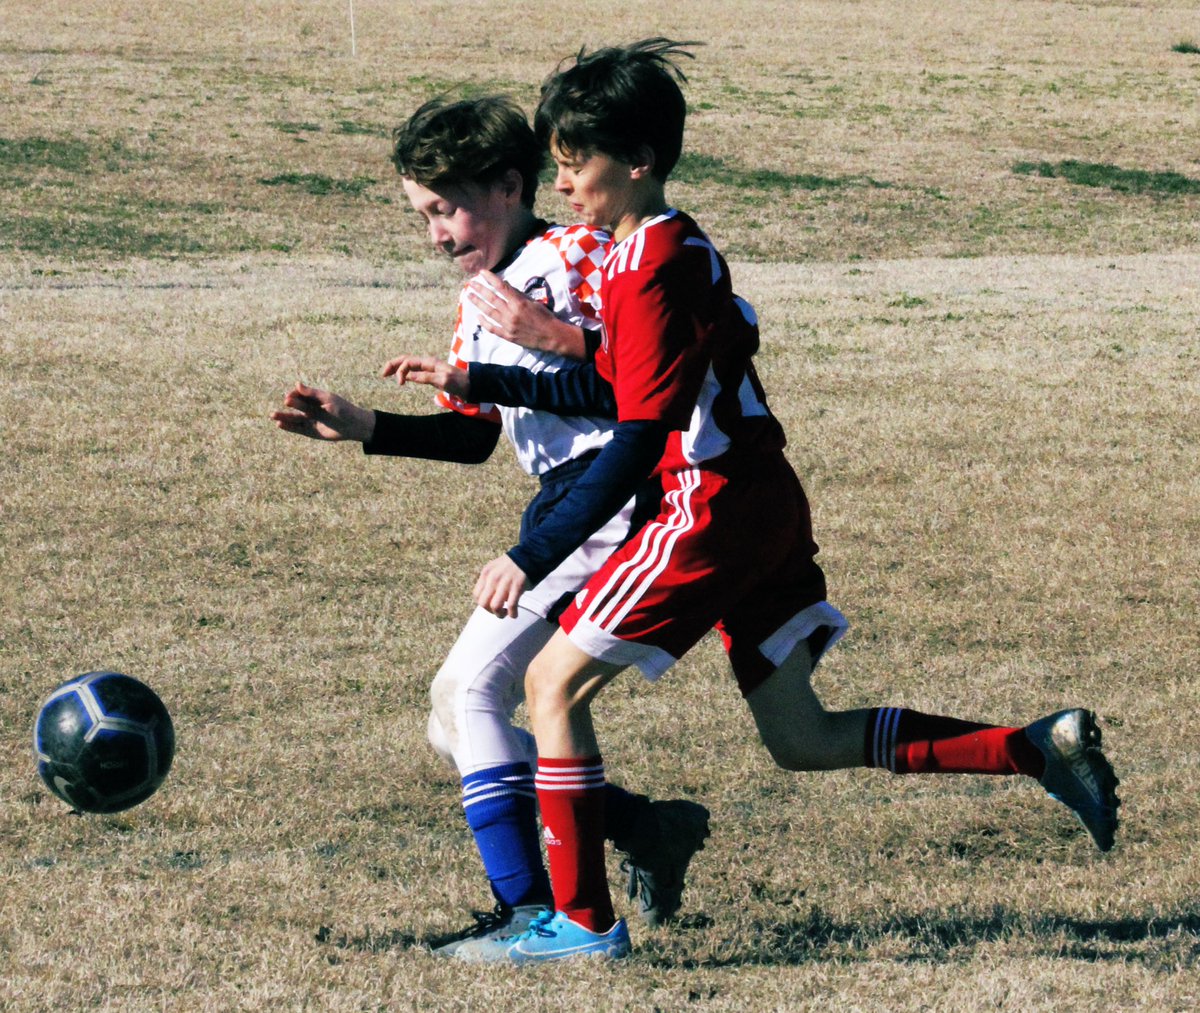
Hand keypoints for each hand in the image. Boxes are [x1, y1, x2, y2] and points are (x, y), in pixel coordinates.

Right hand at [271, 382, 374, 441]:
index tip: (290, 396)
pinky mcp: (311, 432)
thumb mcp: (327, 400)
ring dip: (284, 417)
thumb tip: (296, 384)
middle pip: (296, 406)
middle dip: (290, 404)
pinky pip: (298, 429)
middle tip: (286, 402)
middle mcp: (311, 409)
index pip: (300, 395)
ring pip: (294, 418)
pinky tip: (280, 425)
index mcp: (315, 399)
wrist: (354, 426)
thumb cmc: (343, 410)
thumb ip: (312, 394)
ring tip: (272, 415)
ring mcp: (310, 420)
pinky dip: (289, 427)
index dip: (294, 395)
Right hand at [380, 355, 469, 397]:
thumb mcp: (442, 380)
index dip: (400, 370)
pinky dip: (404, 372)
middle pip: (405, 359)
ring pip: (408, 364)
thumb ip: (425, 377)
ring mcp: (428, 368)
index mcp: (429, 362)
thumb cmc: (458, 383)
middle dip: (393, 365)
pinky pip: (414, 370)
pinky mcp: (430, 374)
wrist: (470, 385)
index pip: (408, 361)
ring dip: (397, 368)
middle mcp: (427, 362)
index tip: (400, 384)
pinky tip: (401, 378)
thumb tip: (408, 376)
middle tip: (382, 374)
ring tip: (386, 375)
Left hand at [466, 271, 587, 357]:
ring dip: (478, 303)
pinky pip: (493, 328)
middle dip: (480, 289)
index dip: (490, 278)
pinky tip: (478, 317)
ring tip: (470, 296)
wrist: (552, 336)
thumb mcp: (533, 302)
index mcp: (519, 303)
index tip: (481, 272)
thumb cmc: (545, 317)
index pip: (501, 287)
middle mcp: (511, 313)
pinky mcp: (508, 336)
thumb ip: (518, 295)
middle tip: (471, 283)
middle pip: (492, 298)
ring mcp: (508, 325)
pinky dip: (484, 323)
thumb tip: (505, 285)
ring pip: (489, 312)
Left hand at [473, 554, 529, 618]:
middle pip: (483, 603)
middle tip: (498, 610)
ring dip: (500, 614)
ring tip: (505, 613)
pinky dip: (512, 614)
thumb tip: (487, 598)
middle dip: (490, 611)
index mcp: (486, 573)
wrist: (528, 556)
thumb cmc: (511, 565)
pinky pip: (511, 606)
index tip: (490, 604)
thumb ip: (488, 581)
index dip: (483, 603)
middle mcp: (493, 578)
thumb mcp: (494, 568)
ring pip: (495, 606)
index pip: (476, 595)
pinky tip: (514, 614)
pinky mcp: (517, 587)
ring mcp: (505, 583)